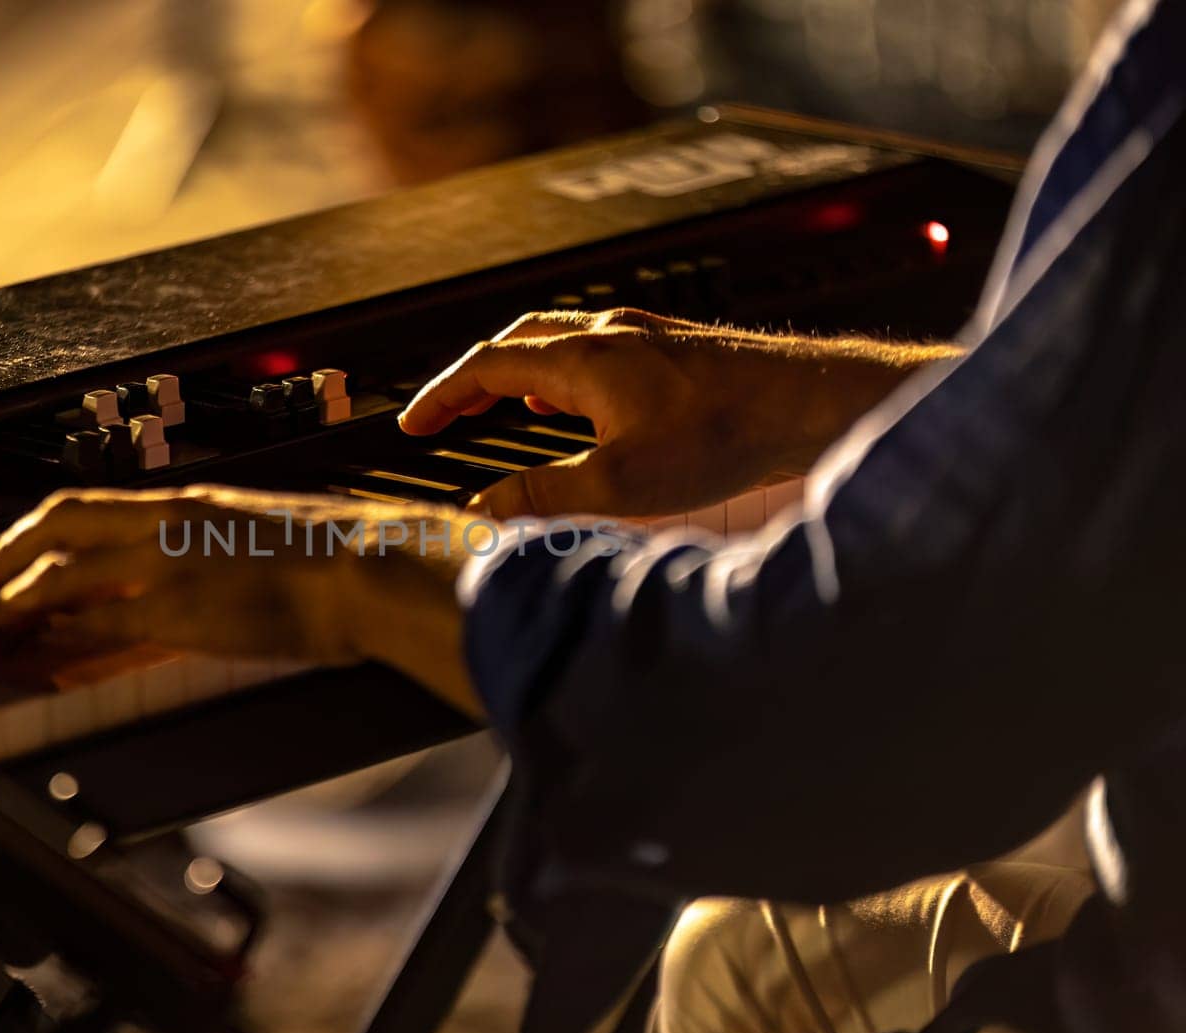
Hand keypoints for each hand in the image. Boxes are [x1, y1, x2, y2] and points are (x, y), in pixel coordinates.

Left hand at [0, 485, 487, 716]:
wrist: (371, 568)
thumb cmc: (340, 558)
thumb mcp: (267, 540)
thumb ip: (222, 552)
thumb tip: (205, 574)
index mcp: (191, 503)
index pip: (91, 505)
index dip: (38, 529)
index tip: (13, 551)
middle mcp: (167, 522)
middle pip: (56, 526)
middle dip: (1, 557)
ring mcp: (166, 563)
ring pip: (59, 576)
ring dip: (9, 606)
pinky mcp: (175, 608)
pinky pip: (93, 625)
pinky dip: (53, 642)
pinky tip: (33, 657)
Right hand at [400, 309, 955, 517]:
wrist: (808, 403)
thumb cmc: (723, 436)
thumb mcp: (620, 483)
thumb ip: (543, 497)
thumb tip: (484, 509)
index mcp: (581, 361)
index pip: (486, 366)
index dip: (442, 395)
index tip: (412, 423)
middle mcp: (608, 336)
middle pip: (516, 343)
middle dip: (473, 379)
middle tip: (446, 413)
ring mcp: (643, 336)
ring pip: (558, 342)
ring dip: (519, 372)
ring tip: (502, 407)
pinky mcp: (676, 348)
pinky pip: (597, 349)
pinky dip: (564, 373)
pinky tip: (581, 404)